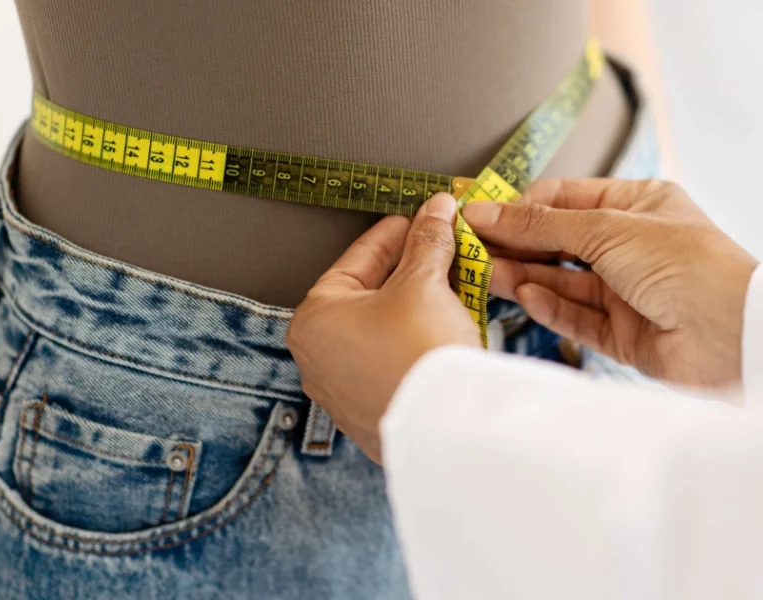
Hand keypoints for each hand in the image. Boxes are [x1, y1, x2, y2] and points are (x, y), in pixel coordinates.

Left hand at [287, 194, 478, 462]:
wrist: (450, 426)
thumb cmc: (419, 352)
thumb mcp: (424, 282)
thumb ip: (428, 241)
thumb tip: (436, 210)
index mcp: (313, 322)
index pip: (354, 262)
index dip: (390, 236)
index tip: (414, 221)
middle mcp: (318, 361)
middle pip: (367, 299)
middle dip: (407, 273)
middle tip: (437, 251)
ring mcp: (343, 395)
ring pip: (381, 335)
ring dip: (415, 309)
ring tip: (449, 289)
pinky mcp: (374, 417)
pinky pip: (392, 366)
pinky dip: (415, 344)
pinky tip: (445, 331)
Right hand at [462, 179, 757, 386]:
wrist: (736, 335)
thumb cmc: (688, 266)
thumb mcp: (608, 230)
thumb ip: (543, 224)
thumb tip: (486, 211)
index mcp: (639, 206)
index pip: (566, 199)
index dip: (522, 207)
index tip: (479, 216)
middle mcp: (634, 246)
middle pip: (561, 242)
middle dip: (518, 244)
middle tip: (473, 250)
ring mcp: (629, 292)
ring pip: (565, 282)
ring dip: (527, 277)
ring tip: (488, 275)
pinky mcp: (626, 334)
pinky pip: (579, 318)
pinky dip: (552, 308)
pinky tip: (526, 297)